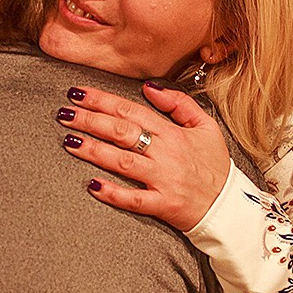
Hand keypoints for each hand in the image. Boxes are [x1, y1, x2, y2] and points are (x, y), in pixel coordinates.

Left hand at [56, 83, 229, 232]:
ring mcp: (162, 179)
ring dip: (93, 150)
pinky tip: (92, 185)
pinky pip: (133, 199)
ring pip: (122, 161)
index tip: (78, 93)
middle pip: (121, 132)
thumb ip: (179, 103)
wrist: (228, 205)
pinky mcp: (162, 204)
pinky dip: (112, 192)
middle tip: (64, 113)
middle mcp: (165, 153)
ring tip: (69, 140)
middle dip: (89, 120)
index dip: (102, 100)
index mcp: (173, 132)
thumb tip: (150, 87)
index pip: (131, 110)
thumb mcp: (206, 126)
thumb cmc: (214, 165)